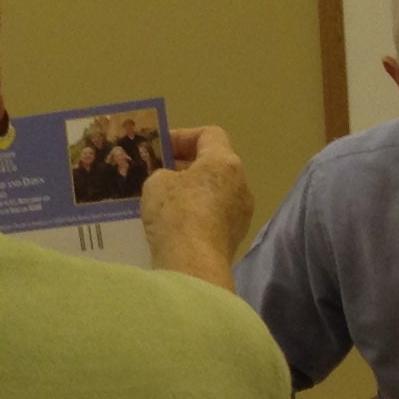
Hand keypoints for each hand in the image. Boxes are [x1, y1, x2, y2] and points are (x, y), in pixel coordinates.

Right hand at [142, 125, 251, 290]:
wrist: (193, 263)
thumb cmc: (176, 213)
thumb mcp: (157, 182)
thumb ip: (164, 173)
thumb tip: (172, 181)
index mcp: (225, 162)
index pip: (209, 134)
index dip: (182, 136)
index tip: (159, 148)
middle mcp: (241, 183)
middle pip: (215, 163)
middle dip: (186, 165)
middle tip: (159, 173)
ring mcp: (242, 212)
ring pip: (216, 190)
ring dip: (193, 190)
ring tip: (165, 200)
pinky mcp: (235, 236)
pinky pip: (215, 214)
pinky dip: (197, 212)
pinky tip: (175, 224)